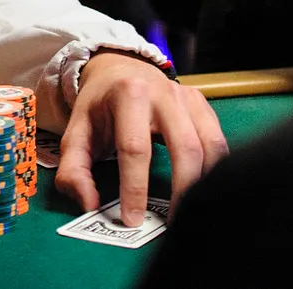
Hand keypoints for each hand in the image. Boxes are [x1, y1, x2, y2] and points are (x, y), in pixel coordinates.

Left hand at [54, 52, 226, 226]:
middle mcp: (163, 93)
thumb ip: (73, 170)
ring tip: (191, 210)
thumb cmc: (99, 107)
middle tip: (173, 223)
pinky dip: (216, 170)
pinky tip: (203, 190)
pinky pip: (219, 143)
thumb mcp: (76, 132)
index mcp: (128, 95)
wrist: (119, 69)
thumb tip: (88, 203)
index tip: (132, 219)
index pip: (135, 148)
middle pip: (184, 148)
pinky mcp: (203, 105)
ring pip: (210, 146)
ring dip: (204, 183)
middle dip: (182, 190)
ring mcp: (187, 98)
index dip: (135, 188)